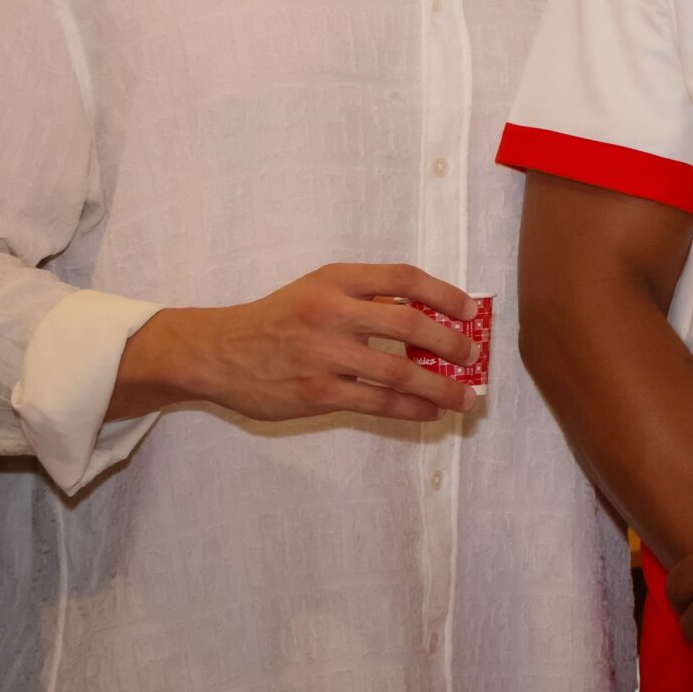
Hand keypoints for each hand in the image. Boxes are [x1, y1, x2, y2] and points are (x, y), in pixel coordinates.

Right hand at [114, 263, 477, 422]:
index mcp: (337, 281)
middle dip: (451, 343)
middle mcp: (332, 313)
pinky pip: (377, 403)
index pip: (404, 279)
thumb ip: (365, 295)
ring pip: (399, 373)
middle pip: (410, 326)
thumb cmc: (277, 318)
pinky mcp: (317, 393)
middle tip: (474, 357)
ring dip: (441, 387)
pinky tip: (429, 412)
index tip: (470, 310)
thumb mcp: (317, 289)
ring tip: (464, 396)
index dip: (444, 294)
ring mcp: (325, 355)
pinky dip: (411, 409)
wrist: (218, 352)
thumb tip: (428, 314)